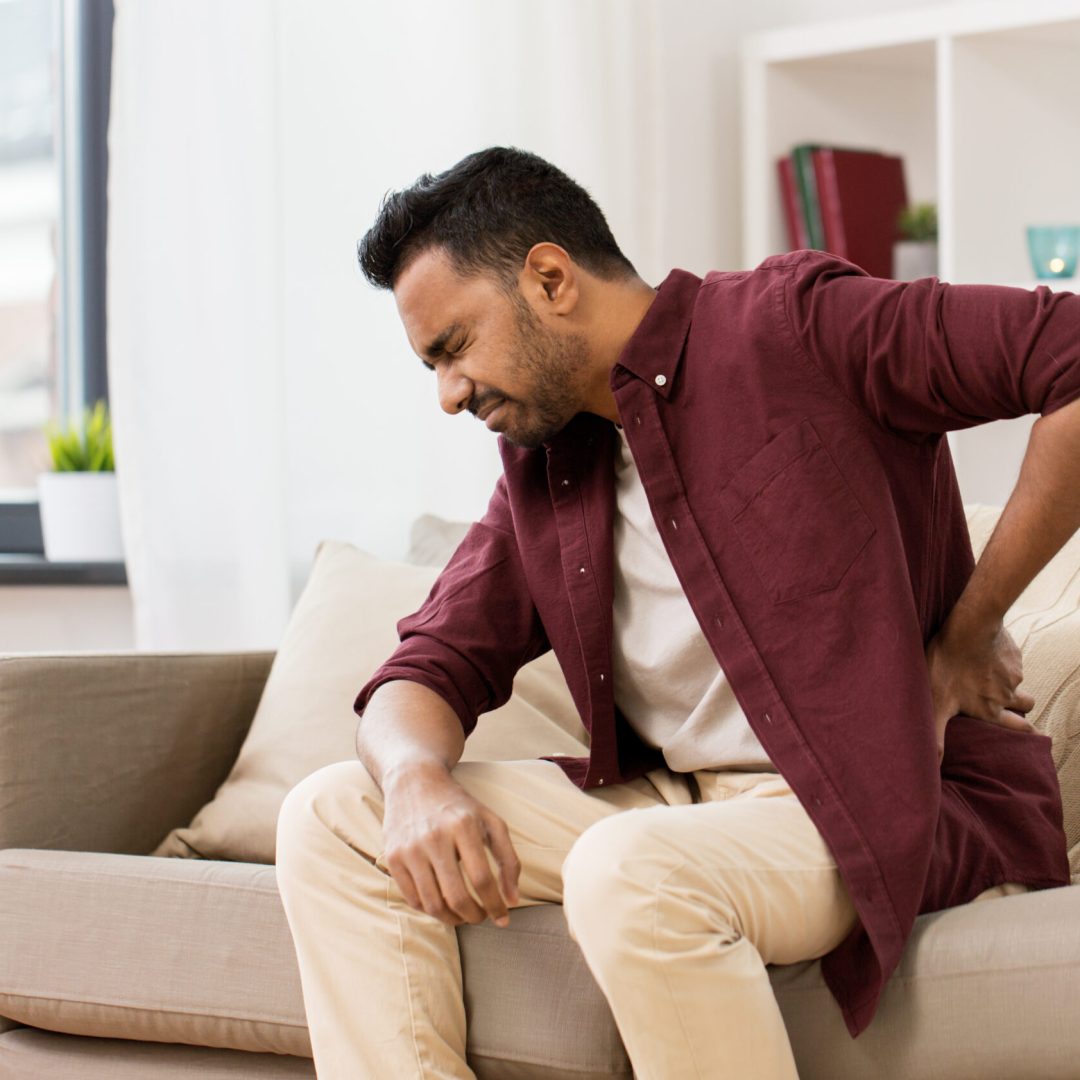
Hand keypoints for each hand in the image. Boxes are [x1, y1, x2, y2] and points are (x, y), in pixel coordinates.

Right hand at [380, 762, 519, 927]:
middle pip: (457, 896)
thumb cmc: (459, 805)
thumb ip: (508, 859)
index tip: (503, 918)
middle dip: (474, 916)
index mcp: (463, 826)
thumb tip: (513, 900)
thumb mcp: (490, 821)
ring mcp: (410, 848)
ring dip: (452, 919)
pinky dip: (430, 910)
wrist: (414, 781)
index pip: (482, 879)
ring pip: (433, 904)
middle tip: (482, 918)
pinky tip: (442, 904)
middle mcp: (434, 837)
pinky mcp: (393, 857)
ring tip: (463, 915)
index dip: (495, 905)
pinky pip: (412, 898)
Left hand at [924, 612, 1035, 764]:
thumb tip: (933, 766)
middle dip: (1021, 708)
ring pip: (1017, 682)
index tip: (1033, 737)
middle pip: (1026, 705)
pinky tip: (983, 652)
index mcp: (990, 711)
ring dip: (1007, 682)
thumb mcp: (936, 704)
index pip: (1018, 729)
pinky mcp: (1012, 653)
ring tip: (986, 673)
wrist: (969, 627)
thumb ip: (935, 736)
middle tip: (1014, 706)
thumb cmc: (948, 666)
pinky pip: (1011, 660)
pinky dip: (1001, 659)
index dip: (1025, 734)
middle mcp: (1006, 696)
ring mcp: (1012, 673)